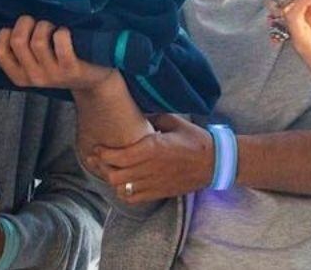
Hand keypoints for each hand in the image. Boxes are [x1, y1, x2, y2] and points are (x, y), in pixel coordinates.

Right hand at [0, 15, 115, 91]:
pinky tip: (67, 34)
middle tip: (39, 24)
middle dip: (26, 23)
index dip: (6, 33)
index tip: (20, 30)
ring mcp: (52, 75)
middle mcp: (34, 77)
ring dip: (46, 26)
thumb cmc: (61, 61)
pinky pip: (59, 40)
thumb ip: (22, 48)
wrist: (94, 80)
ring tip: (54, 29)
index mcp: (20, 76)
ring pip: (37, 40)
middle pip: (17, 41)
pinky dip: (62, 31)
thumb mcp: (36, 62)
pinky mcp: (71, 69)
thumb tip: (9, 15)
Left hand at [86, 114, 214, 203]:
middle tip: (95, 158)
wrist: (215, 163)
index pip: (118, 156)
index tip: (97, 147)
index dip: (102, 153)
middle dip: (101, 167)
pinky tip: (122, 184)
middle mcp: (150, 168)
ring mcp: (154, 183)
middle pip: (115, 175)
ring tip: (107, 170)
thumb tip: (137, 111)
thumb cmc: (195, 140)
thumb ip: (153, 116)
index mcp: (153, 148)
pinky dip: (123, 193)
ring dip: (111, 180)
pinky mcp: (159, 193)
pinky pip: (134, 198)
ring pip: (121, 188)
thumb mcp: (175, 121)